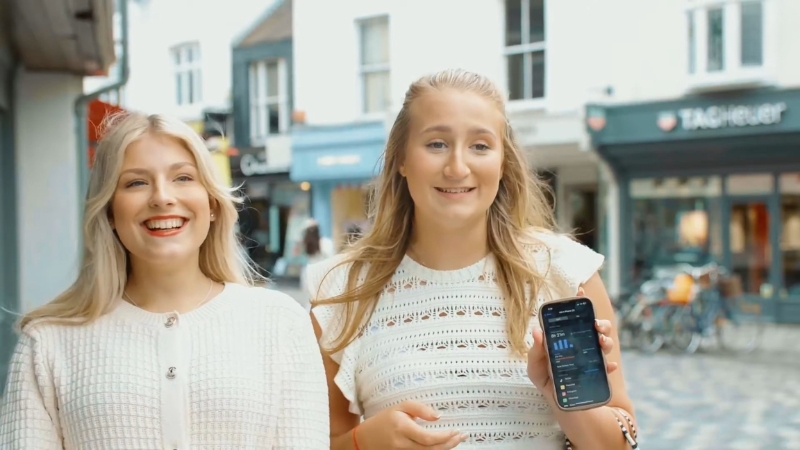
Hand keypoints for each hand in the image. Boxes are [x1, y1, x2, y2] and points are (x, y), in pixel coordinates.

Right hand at [355, 400, 467, 449]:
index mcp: (402, 428)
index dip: (445, 437)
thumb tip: (438, 416)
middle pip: (432, 449)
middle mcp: (403, 444)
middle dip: (450, 444)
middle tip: (462, 436)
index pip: (428, 438)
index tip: (457, 430)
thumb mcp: (400, 407)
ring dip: (445, 449)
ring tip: (457, 440)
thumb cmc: (384, 420)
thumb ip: (419, 408)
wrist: (365, 439)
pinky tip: (443, 446)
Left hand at [527, 288, 617, 404]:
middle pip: (593, 326)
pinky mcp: (601, 374)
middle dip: (599, 322)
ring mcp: (592, 359)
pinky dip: (609, 365)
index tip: (580, 290)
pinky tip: (608, 366)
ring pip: (605, 341)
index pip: (571, 318)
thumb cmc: (549, 385)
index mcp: (564, 341)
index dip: (577, 302)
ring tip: (602, 344)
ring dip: (606, 339)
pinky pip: (609, 366)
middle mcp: (580, 346)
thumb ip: (535, 353)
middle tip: (596, 325)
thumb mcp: (536, 370)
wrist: (566, 410)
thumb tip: (537, 331)